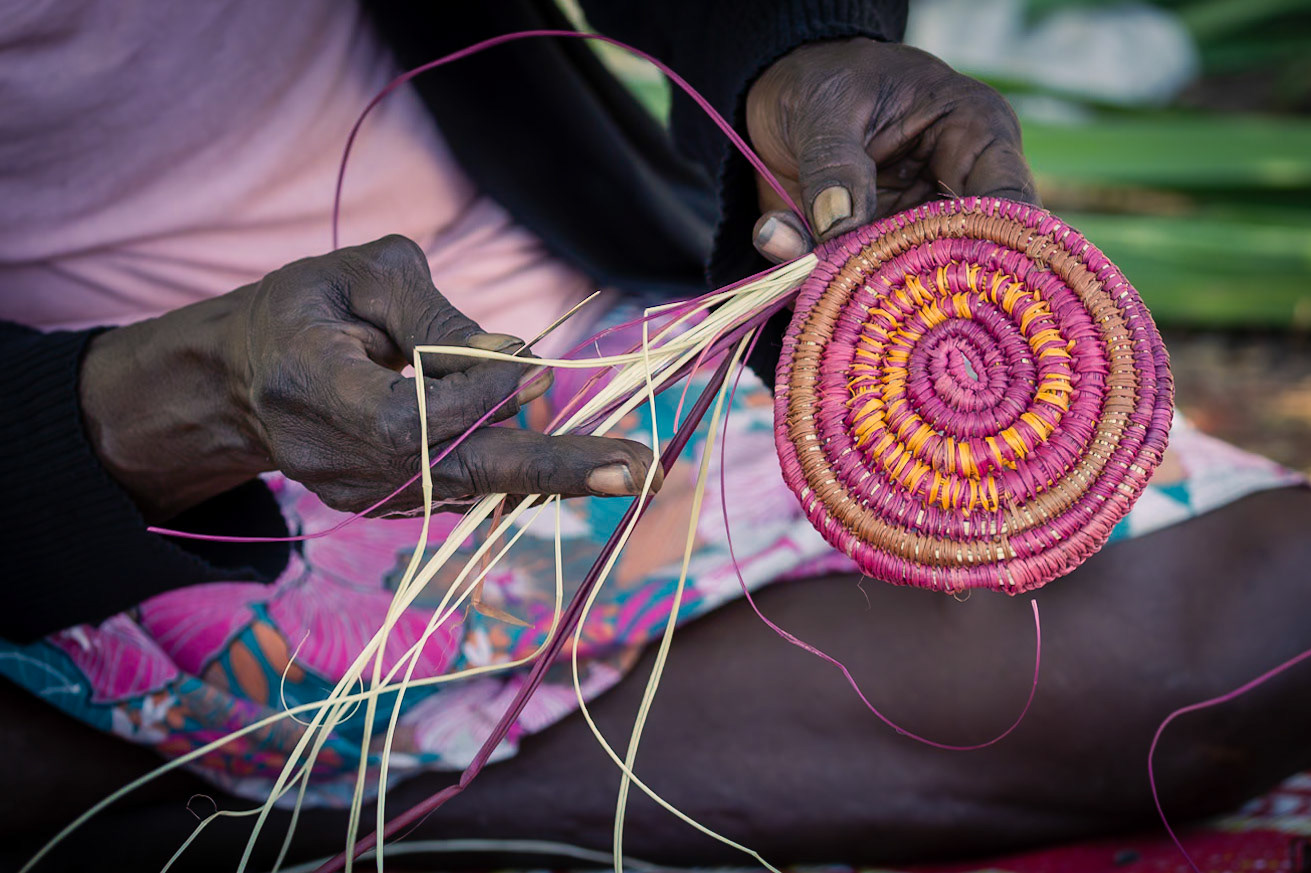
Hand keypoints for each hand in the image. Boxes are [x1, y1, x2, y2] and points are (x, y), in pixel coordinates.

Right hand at [80, 235, 657, 520]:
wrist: (244, 379)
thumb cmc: (308, 307)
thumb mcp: (361, 276)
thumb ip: (433, 315)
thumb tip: (516, 358)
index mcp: (309, 383)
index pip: (404, 415)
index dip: (473, 397)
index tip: (539, 364)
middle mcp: (331, 455)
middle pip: (453, 471)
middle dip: (550, 469)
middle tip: (637, 469)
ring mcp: (356, 491)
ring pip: (466, 486)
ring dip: (552, 475)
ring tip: (633, 468)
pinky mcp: (380, 504)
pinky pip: (460, 488)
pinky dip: (520, 474)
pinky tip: (577, 463)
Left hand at [745, 39, 1038, 261]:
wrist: (778, 96)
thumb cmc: (824, 82)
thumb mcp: (825, 109)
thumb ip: (834, 164)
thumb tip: (839, 224)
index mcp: (974, 136)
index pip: (1007, 200)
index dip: (992, 245)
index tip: (953, 276)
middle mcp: (954, 190)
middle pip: (965, 256)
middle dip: (917, 280)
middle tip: (869, 284)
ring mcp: (912, 229)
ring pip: (906, 281)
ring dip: (857, 281)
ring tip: (810, 259)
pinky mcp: (870, 253)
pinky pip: (849, 280)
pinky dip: (812, 273)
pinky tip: (776, 235)